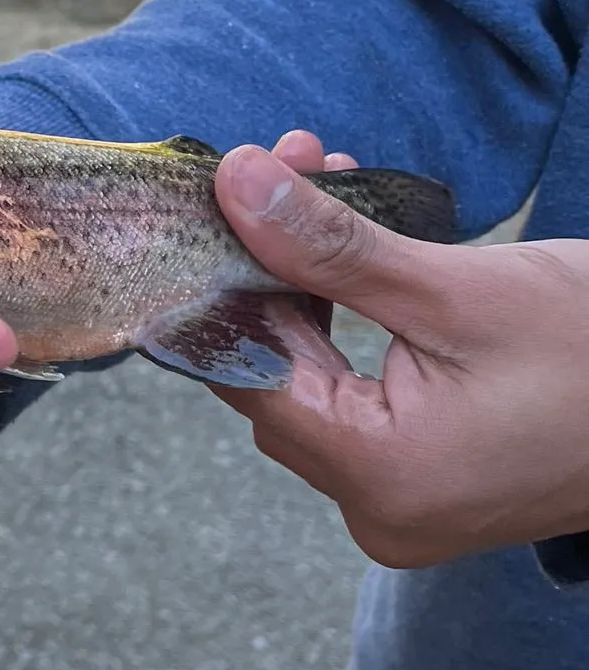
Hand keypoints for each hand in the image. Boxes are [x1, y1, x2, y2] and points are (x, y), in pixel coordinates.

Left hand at [211, 140, 588, 567]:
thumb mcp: (458, 288)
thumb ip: (331, 244)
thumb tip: (232, 182)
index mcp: (380, 477)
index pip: (242, 373)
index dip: (215, 280)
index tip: (210, 196)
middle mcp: (377, 506)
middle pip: (270, 368)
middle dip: (266, 260)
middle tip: (279, 163)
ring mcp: (398, 497)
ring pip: (306, 370)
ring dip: (302, 275)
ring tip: (315, 176)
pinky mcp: (420, 472)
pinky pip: (348, 387)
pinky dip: (339, 313)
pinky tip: (344, 238)